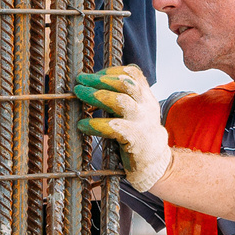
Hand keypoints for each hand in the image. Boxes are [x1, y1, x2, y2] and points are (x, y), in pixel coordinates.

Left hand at [73, 64, 171, 190]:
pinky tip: (82, 124)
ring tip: (79, 94)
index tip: (94, 75)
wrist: (156, 163)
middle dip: (100, 79)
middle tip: (80, 81)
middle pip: (126, 84)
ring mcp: (142, 122)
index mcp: (146, 97)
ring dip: (96, 96)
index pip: (133, 73)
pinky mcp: (135, 139)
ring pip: (121, 101)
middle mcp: (146, 106)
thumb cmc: (138, 135)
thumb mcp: (135, 112)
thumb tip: (90, 85)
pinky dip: (95, 124)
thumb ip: (121, 98)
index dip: (111, 71)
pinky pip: (114, 128)